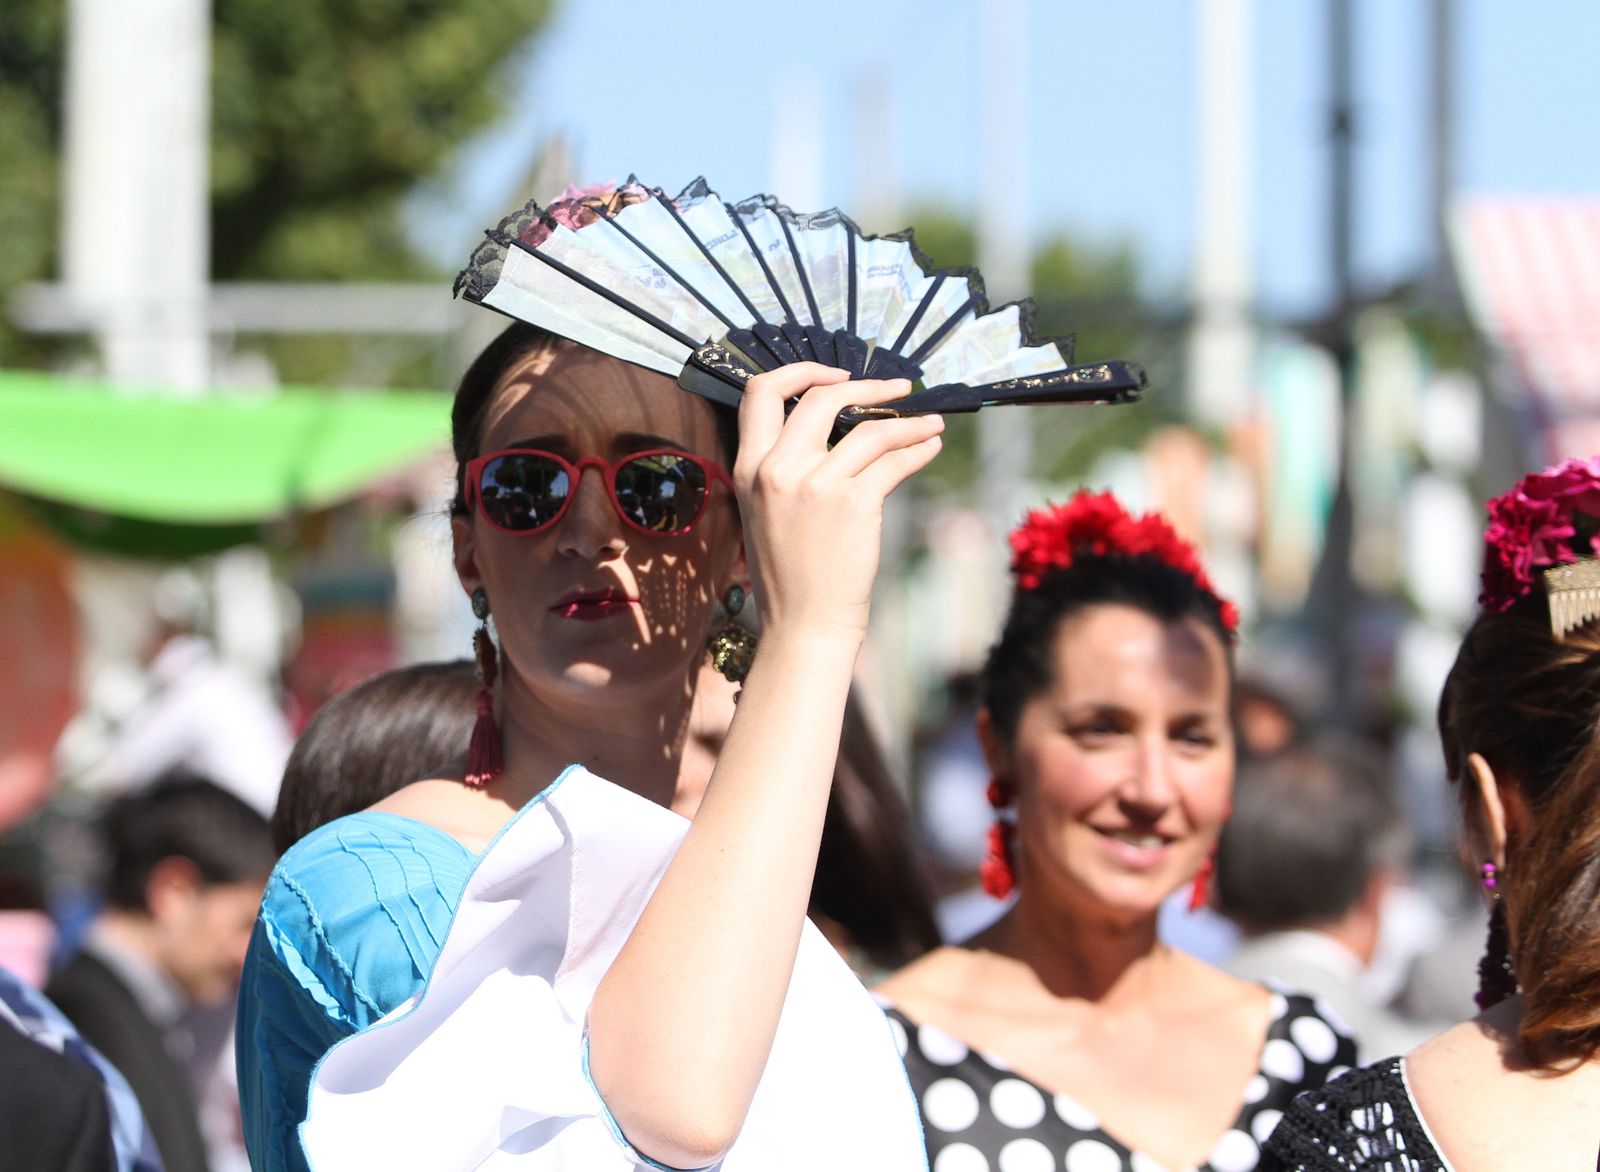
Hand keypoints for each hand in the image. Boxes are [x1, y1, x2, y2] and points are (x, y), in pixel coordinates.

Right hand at [733, 363, 943, 643]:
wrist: (803, 624)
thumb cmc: (791, 573)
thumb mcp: (768, 512)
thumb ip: (785, 468)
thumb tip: (835, 430)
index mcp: (748, 467)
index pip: (760, 392)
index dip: (800, 371)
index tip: (836, 374)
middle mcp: (776, 469)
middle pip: (820, 397)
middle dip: (866, 386)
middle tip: (898, 389)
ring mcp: (814, 485)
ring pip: (870, 428)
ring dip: (909, 420)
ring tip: (931, 423)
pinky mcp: (852, 503)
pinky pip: (893, 460)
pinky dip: (919, 449)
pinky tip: (931, 448)